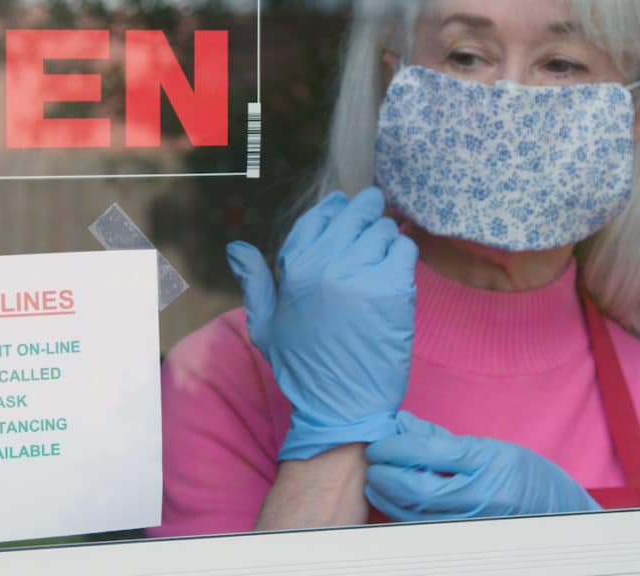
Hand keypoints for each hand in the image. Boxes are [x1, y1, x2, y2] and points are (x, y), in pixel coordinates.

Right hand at [226, 188, 418, 459]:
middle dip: (366, 217)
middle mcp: (327, 265)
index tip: (344, 215)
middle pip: (355, 215)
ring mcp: (361, 275)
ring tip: (381, 258)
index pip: (319, 216)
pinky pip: (404, 249)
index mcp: (295, 269)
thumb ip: (254, 282)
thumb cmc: (303, 368)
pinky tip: (395, 273)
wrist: (340, 407)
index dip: (335, 210)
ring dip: (385, 238)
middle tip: (372, 229)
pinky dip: (402, 254)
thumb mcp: (266, 325)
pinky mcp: (393, 289)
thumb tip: (236, 247)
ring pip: (383, 229)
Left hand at [365, 412, 600, 520]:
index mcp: (487, 461)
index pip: (428, 453)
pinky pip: (427, 530)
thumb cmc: (522, 474)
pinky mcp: (468, 539)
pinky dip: (405, 517)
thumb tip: (400, 425)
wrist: (558, 510)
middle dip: (386, 477)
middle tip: (372, 466)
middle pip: (418, 489)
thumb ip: (441, 439)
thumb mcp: (488, 446)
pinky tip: (394, 506)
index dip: (395, 449)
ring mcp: (475, 522)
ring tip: (376, 485)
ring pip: (417, 515)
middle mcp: (482, 494)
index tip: (378, 446)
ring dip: (388, 501)